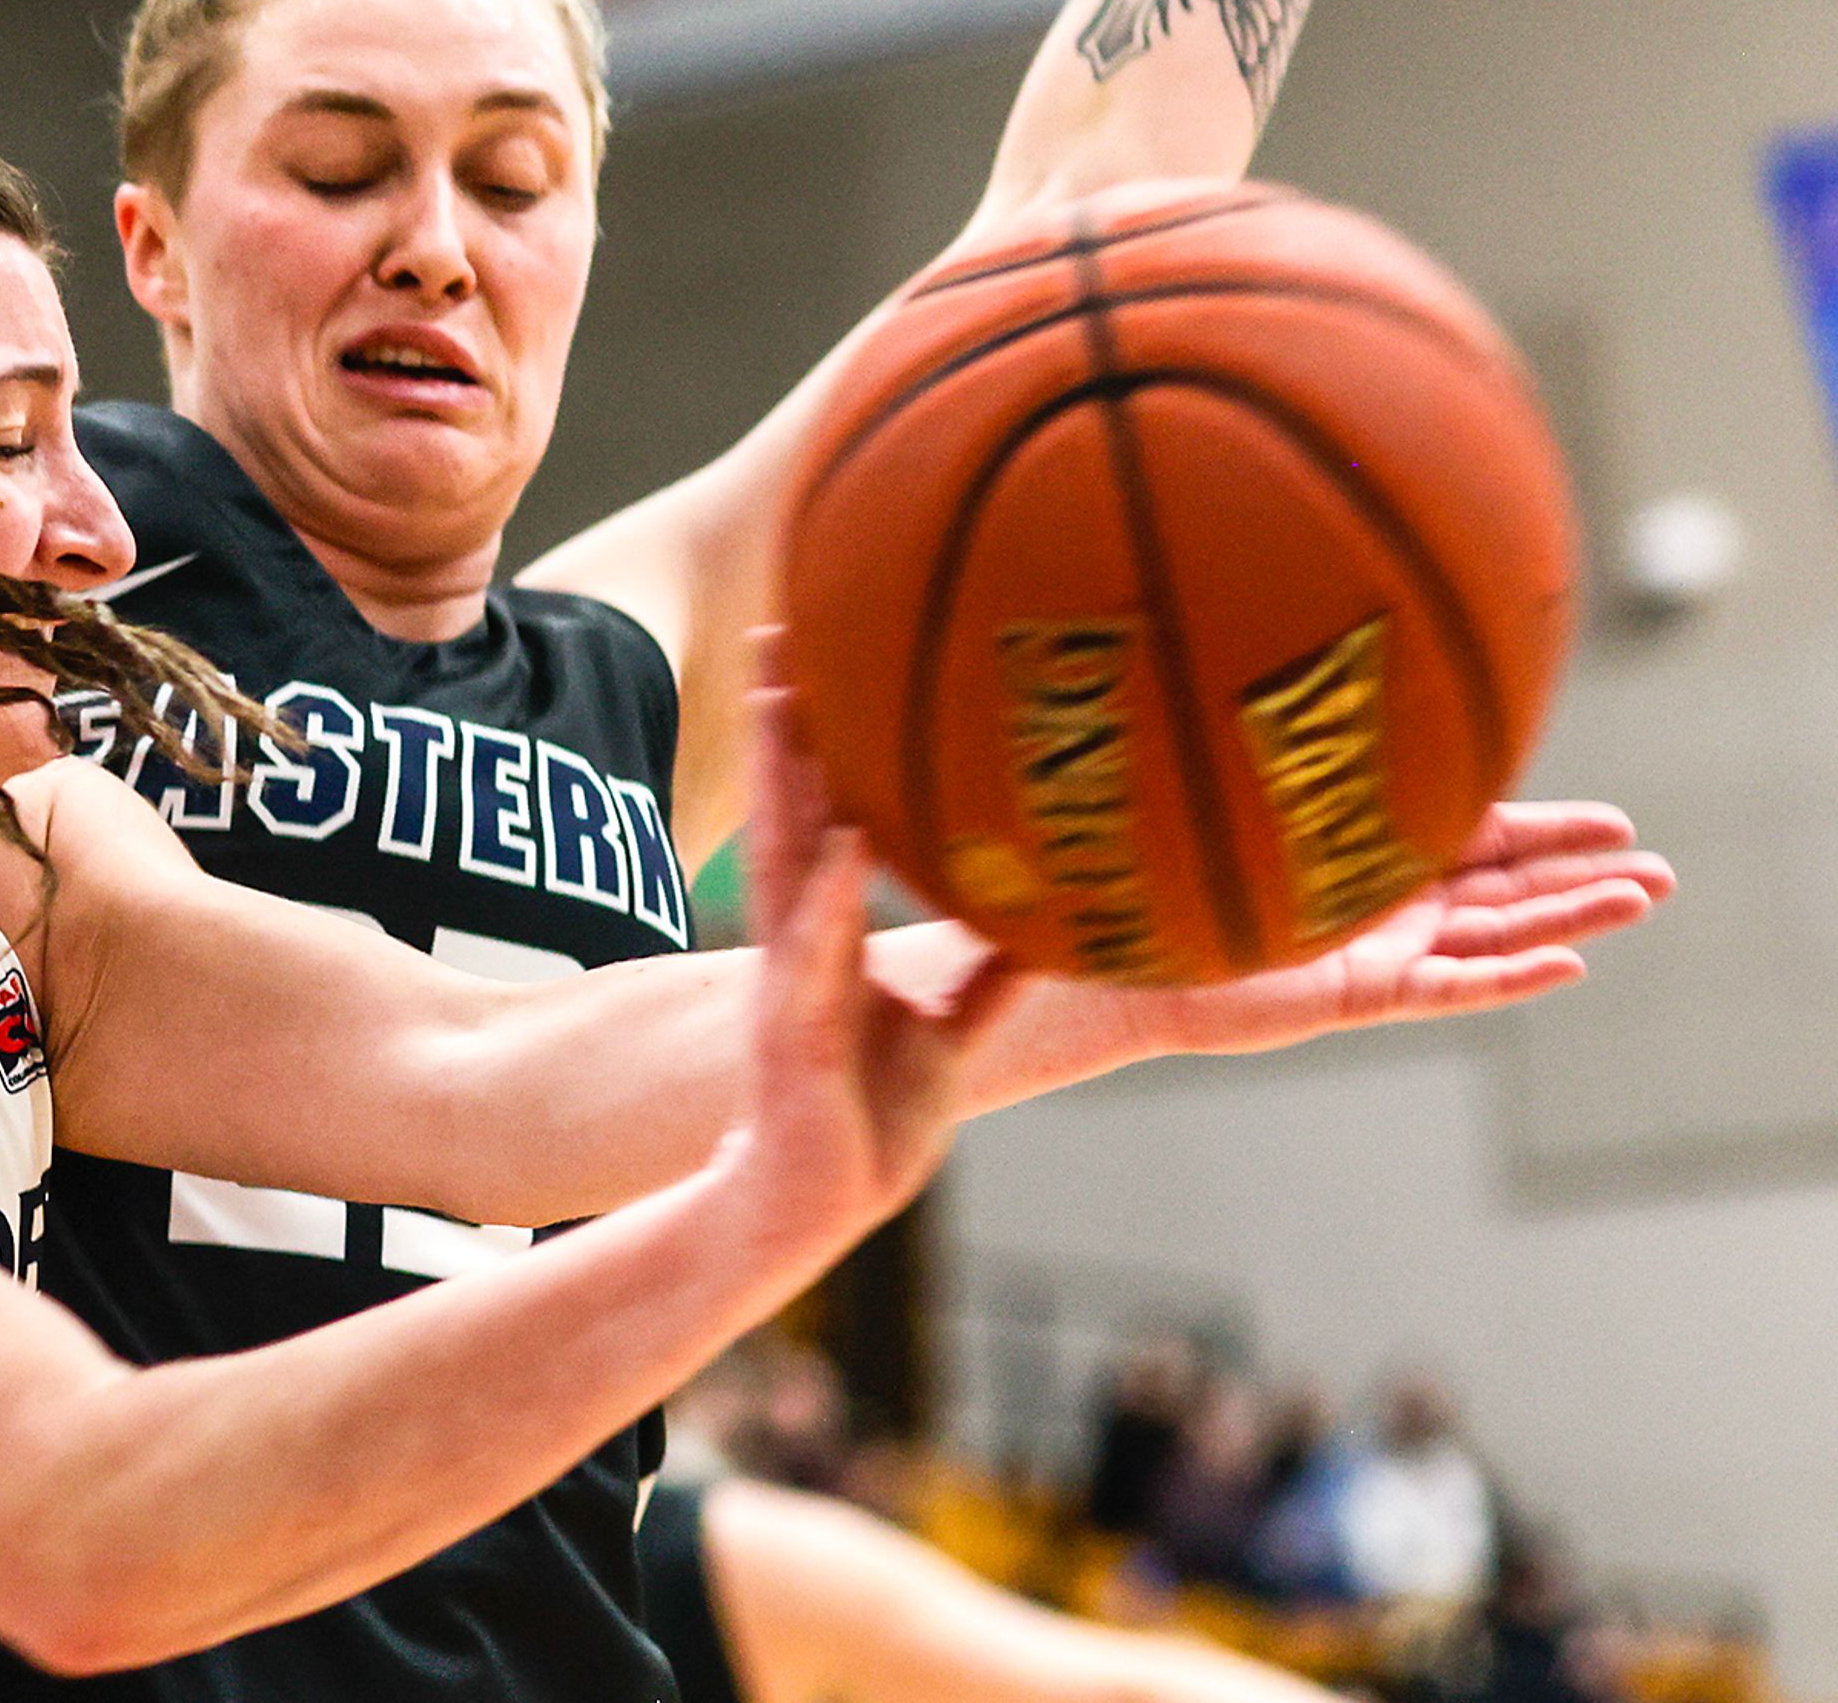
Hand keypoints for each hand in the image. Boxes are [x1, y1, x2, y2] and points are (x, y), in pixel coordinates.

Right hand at [722, 662, 1026, 1255]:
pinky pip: (816, 954)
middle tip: (782, 625)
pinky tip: (845, 840)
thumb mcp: (949, 1036)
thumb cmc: (870, 1125)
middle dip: (784, 721)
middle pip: (790, 810)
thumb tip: (1055, 925)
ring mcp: (792, 984)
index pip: (820, 813)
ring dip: (787, 779)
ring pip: (788, 862)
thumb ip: (990, 976)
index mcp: (830, 937)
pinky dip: (829, 893)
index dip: (820, 734)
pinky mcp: (796, 1038)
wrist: (815, 1212)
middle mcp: (802, 943)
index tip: (823, 647)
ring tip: (791, 698)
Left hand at [1087, 801, 1668, 1063]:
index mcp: (1367, 853)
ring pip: (1495, 936)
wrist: (1117, 944)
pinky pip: (1449, 988)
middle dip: (1582, 879)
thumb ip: (1288, 744)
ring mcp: (1376, 950)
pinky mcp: (1357, 993)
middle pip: (1506, 889)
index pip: (1481, 837)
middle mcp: (1381, 901)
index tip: (1620, 826)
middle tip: (1665, 875)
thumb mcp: (1242, 793)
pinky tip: (1569, 966)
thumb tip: (1302, 644)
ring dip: (1569, 920)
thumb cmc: (1169, 865)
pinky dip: (1508, 979)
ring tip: (1643, 900)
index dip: (1550, 833)